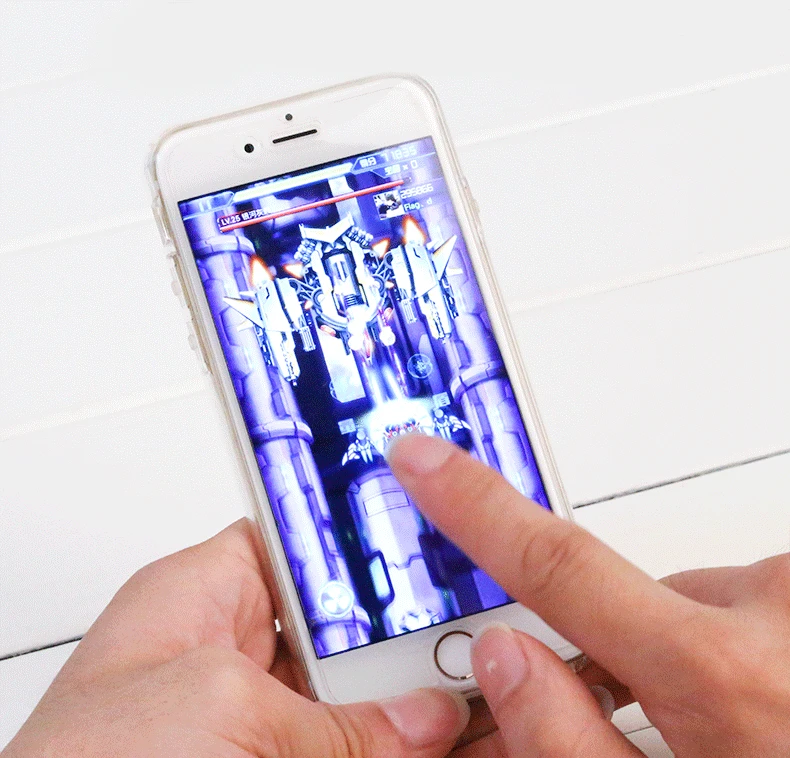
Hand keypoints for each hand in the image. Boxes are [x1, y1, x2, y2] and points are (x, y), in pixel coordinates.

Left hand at [4, 519, 468, 757]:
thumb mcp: (215, 712)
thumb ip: (334, 717)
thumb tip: (425, 720)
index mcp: (204, 595)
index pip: (306, 539)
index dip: (371, 539)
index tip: (439, 546)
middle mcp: (234, 656)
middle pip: (351, 628)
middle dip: (416, 635)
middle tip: (488, 635)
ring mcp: (258, 725)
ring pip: (361, 701)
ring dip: (422, 704)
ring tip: (489, 695)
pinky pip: (355, 747)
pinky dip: (403, 748)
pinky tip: (455, 746)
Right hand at [388, 434, 789, 756]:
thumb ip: (571, 746)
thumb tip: (507, 656)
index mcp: (726, 683)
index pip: (556, 565)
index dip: (475, 506)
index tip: (422, 457)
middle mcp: (783, 613)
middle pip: (646, 599)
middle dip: (639, 652)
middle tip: (682, 733)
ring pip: (715, 604)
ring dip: (714, 657)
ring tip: (760, 724)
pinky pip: (767, 602)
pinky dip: (761, 646)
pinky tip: (780, 699)